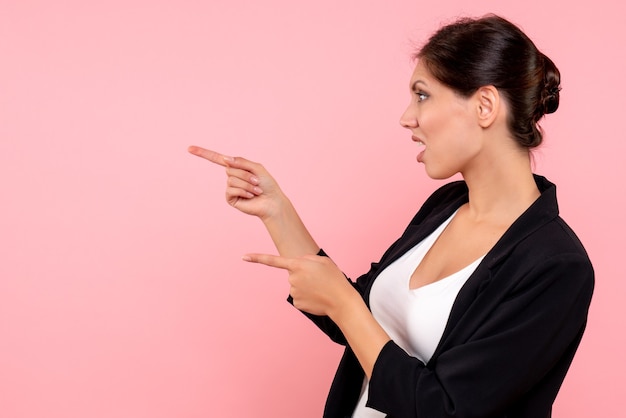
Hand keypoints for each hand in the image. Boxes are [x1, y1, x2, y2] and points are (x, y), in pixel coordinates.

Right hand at [188, 145, 285, 219]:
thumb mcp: (256, 168)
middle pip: (230, 168)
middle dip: (245, 174)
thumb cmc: (267, 184)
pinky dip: (243, 191)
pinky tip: (250, 196)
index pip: (217, 159)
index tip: (189, 148)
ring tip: (256, 190)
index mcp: (236, 167)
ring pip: (232, 179)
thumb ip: (241, 162)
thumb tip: (225, 159)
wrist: (272, 202)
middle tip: (257, 181)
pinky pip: (231, 189)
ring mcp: (230, 188)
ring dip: (247, 184)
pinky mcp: (230, 198)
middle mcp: (231, 176)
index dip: (203, 153)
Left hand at [243, 253, 357, 316]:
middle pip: (293, 274)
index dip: (257, 258)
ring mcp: (293, 292)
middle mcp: (292, 278)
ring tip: (320, 288)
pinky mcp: (296, 303)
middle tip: (318, 279)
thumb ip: (306, 259)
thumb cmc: (334, 278)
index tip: (244, 257)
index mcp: (297, 265)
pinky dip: (307, 296)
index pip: (273, 260)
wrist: (342, 301)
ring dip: (306, 286)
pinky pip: (299, 297)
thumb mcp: (322, 261)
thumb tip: (294, 266)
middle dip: (303, 275)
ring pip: (296, 286)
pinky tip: (317, 297)